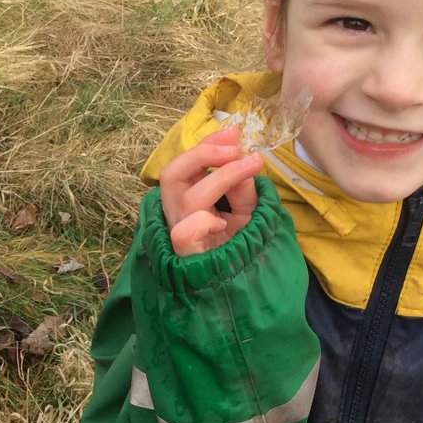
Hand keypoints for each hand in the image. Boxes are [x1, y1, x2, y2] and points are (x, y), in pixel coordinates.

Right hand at [158, 127, 262, 255]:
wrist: (239, 291)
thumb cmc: (238, 250)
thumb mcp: (246, 213)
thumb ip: (243, 188)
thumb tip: (244, 159)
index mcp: (186, 202)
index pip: (184, 167)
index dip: (205, 146)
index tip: (233, 131)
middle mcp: (177, 216)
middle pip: (171, 174)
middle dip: (202, 154)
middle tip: (234, 146)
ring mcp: (179, 236)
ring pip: (185, 197)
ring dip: (221, 176)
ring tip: (250, 166)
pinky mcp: (186, 256)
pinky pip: (185, 232)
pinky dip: (204, 221)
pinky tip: (223, 223)